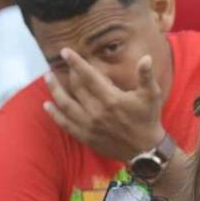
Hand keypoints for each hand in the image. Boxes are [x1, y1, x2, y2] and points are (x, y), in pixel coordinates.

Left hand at [43, 48, 165, 162]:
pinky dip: (54, 114)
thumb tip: (146, 58)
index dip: (76, 62)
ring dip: (55, 90)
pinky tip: (47, 105)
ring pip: (65, 104)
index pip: (88, 76)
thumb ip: (146, 75)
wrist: (145, 149)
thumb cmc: (148, 119)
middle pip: (76, 88)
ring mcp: (89, 125)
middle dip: (68, 73)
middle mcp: (97, 112)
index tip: (65, 51)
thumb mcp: (152, 95)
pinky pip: (65, 124)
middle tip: (63, 62)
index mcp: (111, 99)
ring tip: (47, 77)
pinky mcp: (86, 136)